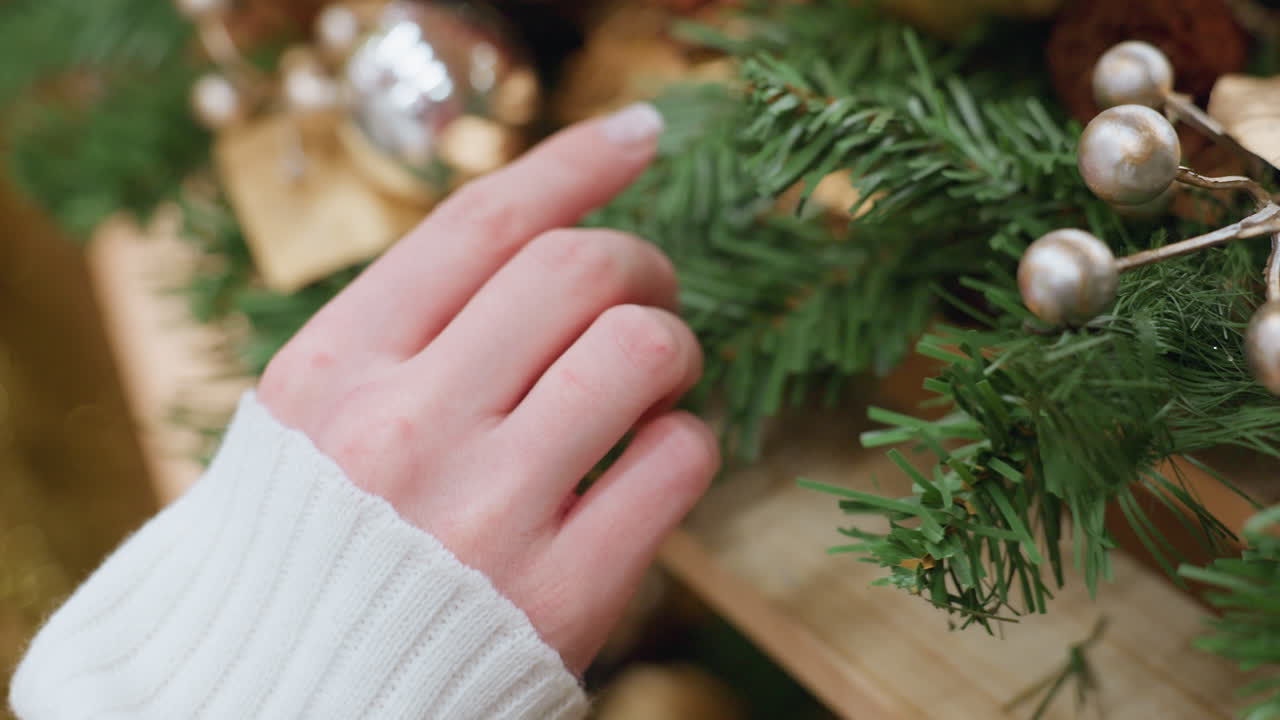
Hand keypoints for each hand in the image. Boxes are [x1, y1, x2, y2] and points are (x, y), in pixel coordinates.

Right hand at [257, 104, 717, 674]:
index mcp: (332, 372)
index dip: (573, 162)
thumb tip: (540, 248)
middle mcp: (402, 430)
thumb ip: (403, 335)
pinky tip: (657, 457)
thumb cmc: (310, 555)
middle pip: (577, 269)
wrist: (285, 706)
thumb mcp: (313, 424)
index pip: (479, 221)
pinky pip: (677, 462)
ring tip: (659, 375)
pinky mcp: (560, 598)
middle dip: (642, 262)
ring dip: (674, 344)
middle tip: (650, 290)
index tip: (637, 139)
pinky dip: (688, 440)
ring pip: (639, 348)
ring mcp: (483, 515)